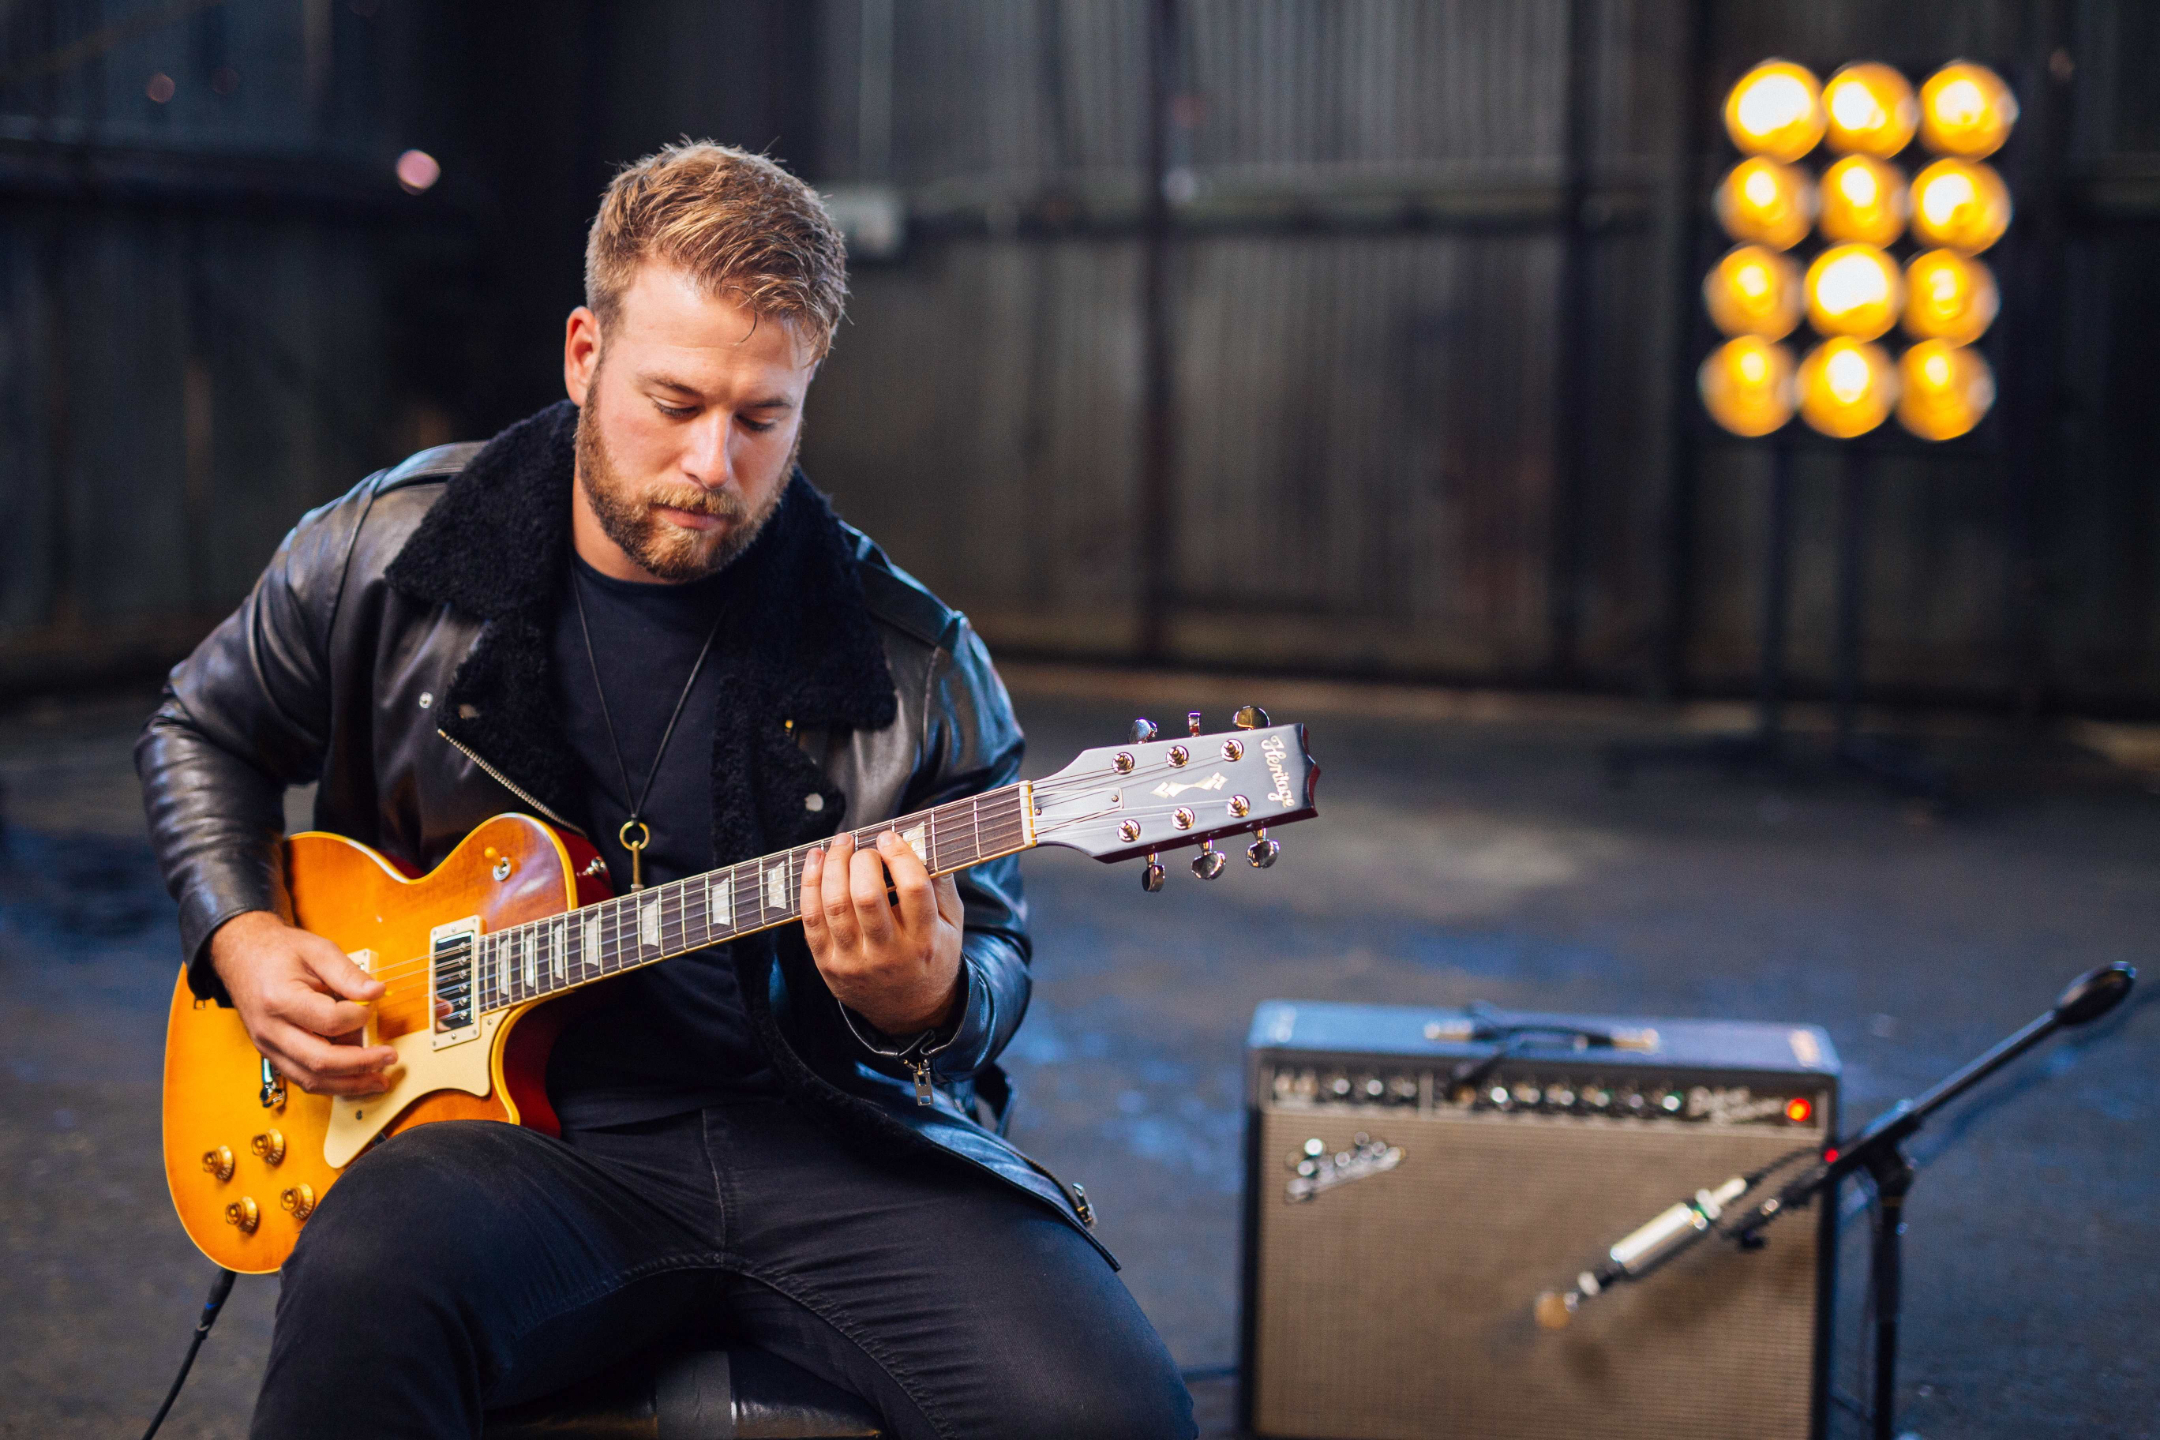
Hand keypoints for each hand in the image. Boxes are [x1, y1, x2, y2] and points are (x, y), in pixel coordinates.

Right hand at [208, 910, 399, 1095]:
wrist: (242, 957)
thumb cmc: (280, 952)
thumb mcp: (317, 950)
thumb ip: (348, 973)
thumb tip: (378, 992)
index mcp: (280, 1000)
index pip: (328, 1021)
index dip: (358, 1018)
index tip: (373, 1005)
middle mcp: (270, 1031)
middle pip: (319, 1061)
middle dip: (361, 1064)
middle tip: (390, 1057)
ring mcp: (268, 1047)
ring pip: (310, 1079)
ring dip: (349, 1084)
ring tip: (379, 1081)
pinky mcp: (273, 1055)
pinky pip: (303, 1078)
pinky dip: (332, 1083)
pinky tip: (356, 1079)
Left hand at [800, 831, 964, 1035]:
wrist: (910, 1011)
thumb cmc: (931, 955)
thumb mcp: (952, 924)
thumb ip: (941, 883)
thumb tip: (921, 839)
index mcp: (925, 940)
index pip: (913, 888)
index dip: (899, 855)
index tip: (890, 837)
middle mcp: (889, 954)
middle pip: (867, 896)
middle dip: (862, 859)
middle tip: (865, 847)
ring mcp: (855, 961)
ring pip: (835, 905)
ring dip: (833, 865)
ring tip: (840, 844)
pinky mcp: (828, 965)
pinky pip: (811, 920)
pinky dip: (809, 884)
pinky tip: (816, 861)